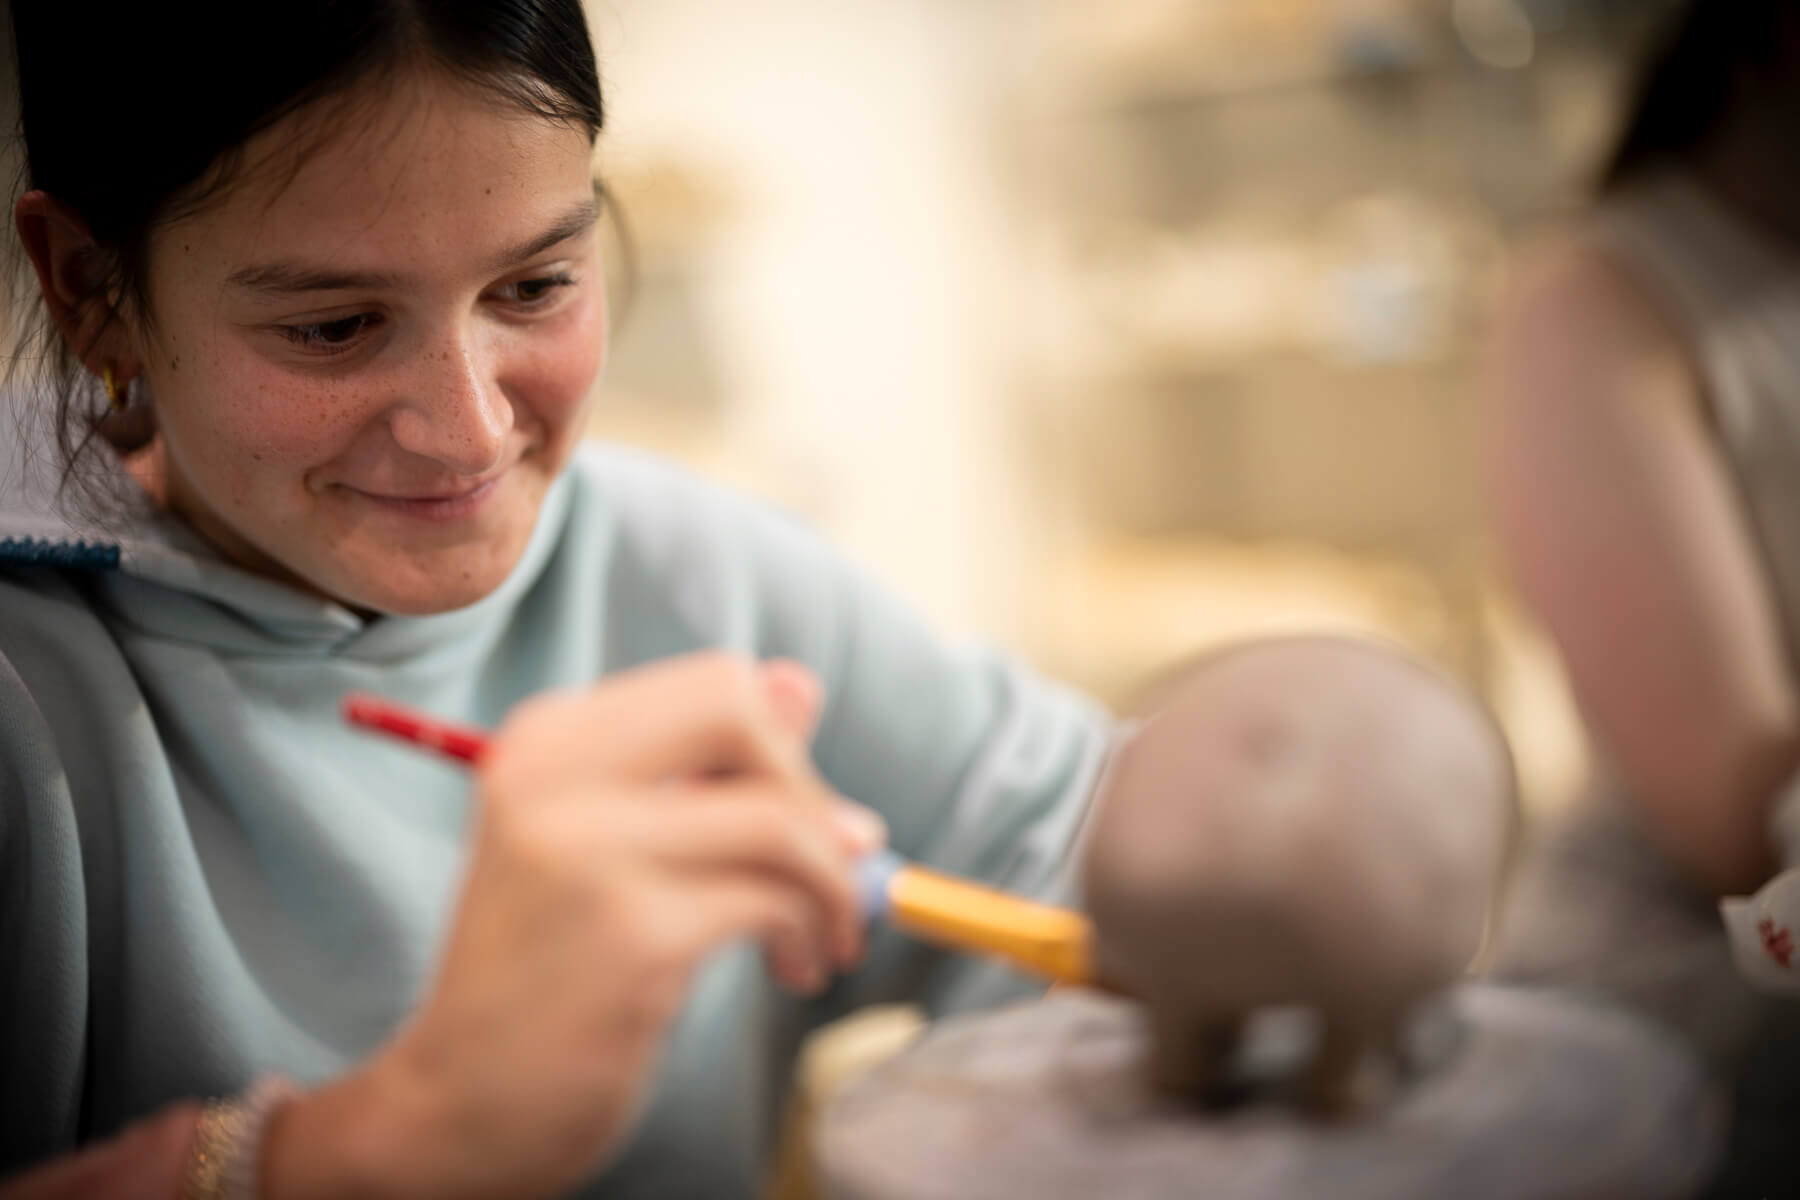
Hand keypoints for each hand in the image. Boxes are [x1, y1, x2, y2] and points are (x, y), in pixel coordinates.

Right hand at [263, 653, 885, 1199]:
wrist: (461, 1099)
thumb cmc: (550, 966)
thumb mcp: (614, 841)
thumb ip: (704, 762)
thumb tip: (798, 682)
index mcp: (546, 740)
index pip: (715, 681)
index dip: (781, 744)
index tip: (796, 813)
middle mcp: (554, 778)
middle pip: (743, 714)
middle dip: (810, 791)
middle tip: (831, 863)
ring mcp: (589, 854)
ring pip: (777, 820)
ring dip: (832, 883)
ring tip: (825, 935)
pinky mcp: (634, 936)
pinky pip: (774, 900)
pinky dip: (810, 929)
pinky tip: (796, 966)